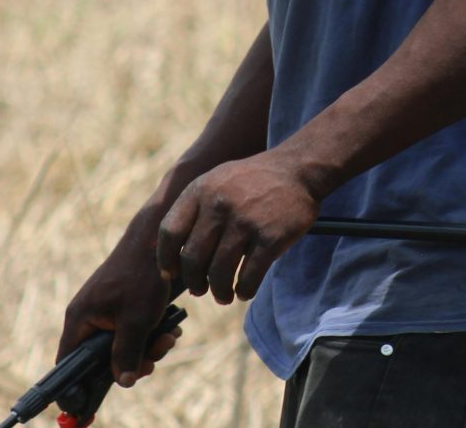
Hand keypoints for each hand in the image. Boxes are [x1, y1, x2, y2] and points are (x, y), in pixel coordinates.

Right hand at [58, 222, 180, 387]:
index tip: (86, 405)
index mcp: (80, 320)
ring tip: (168, 338)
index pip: (69, 363)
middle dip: (131, 363)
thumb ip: (127, 354)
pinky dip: (151, 334)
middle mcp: (88, 316)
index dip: (77, 386)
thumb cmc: (143, 277)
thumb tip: (123, 382)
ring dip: (147, 348)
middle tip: (152, 362)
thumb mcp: (137, 322)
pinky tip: (170, 329)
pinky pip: (132, 331)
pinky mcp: (122, 305)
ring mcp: (105, 310)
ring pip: (122, 346)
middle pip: (101, 359)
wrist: (158, 239)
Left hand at [156, 150, 320, 303]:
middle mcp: (219, 205)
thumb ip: (193, 208)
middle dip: (194, 282)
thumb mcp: (216, 180)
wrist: (298, 169)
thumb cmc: (254, 180)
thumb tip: (169, 250)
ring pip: (220, 272)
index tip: (171, 273)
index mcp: (201, 190)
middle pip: (193, 258)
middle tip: (200, 290)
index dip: (166, 259)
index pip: (169, 232)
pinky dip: (244, 290)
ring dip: (219, 291)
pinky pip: (249, 276)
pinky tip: (245, 291)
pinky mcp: (271, 237)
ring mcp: (245, 221)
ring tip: (223, 296)